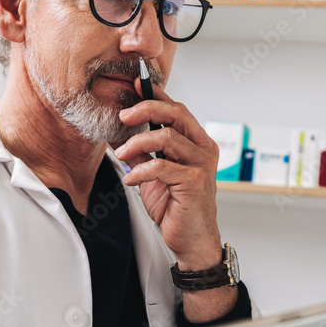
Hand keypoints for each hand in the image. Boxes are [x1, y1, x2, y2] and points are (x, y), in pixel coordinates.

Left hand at [113, 83, 223, 272]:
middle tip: (122, 117)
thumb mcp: (155, 174)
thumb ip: (144, 152)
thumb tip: (122, 134)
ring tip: (122, 155)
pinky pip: (161, 166)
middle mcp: (203, 149)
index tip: (135, 86)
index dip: (157, 95)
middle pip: (176, 114)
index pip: (178, 109)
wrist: (191, 240)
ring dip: (137, 143)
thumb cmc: (177, 207)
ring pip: (166, 137)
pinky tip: (131, 180)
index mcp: (197, 143)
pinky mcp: (194, 181)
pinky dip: (140, 171)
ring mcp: (201, 164)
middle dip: (145, 109)